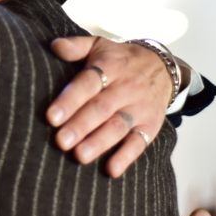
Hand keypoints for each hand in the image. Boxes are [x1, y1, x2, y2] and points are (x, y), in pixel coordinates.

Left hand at [47, 36, 173, 177]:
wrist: (163, 67)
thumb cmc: (120, 60)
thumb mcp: (100, 45)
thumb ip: (76, 46)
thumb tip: (54, 46)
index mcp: (111, 66)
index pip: (89, 82)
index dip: (71, 99)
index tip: (52, 116)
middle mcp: (127, 87)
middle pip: (102, 107)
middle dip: (81, 125)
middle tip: (61, 141)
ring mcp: (140, 108)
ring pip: (118, 126)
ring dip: (99, 142)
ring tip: (79, 155)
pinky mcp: (150, 125)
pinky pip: (139, 142)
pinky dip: (126, 157)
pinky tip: (111, 170)